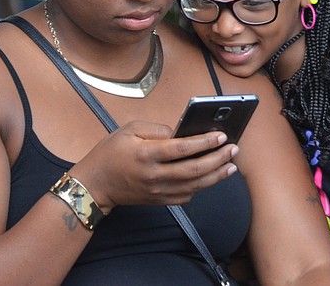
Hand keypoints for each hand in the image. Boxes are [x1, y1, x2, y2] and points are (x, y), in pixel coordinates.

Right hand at [70, 120, 237, 210]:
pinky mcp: (160, 201)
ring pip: (195, 185)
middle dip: (218, 159)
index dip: (204, 142)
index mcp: (147, 154)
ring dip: (216, 175)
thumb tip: (181, 132)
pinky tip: (212, 176)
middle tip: (233, 149)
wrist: (96, 184)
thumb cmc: (111, 153)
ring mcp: (158, 191)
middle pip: (194, 169)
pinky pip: (187, 195)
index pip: (182, 148)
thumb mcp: (129, 129)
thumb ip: (156, 129)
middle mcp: (155, 175)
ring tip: (231, 164)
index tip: (221, 135)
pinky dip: (202, 186)